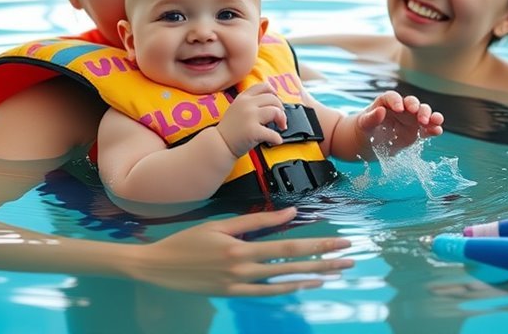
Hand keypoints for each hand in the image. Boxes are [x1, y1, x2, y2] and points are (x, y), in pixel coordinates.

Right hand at [128, 207, 354, 295]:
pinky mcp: (232, 294)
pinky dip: (288, 288)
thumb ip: (255, 221)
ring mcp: (238, 283)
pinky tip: (307, 284)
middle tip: (349, 257)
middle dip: (324, 259)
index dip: (316, 243)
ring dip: (313, 274)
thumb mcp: (219, 225)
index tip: (339, 241)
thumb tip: (289, 214)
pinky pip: (266, 293)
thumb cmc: (188, 241)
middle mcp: (243, 266)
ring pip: (283, 279)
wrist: (158, 266)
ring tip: (336, 272)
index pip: (288, 244)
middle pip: (292, 262)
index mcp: (240, 245)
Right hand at [216, 82, 286, 156]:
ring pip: (275, 111)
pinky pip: (272, 133)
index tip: (276, 101)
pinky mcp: (253, 131)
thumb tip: (272, 104)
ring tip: (281, 126)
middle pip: (272, 99)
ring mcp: (249, 117)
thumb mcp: (236, 109)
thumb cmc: (230, 130)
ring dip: (282, 119)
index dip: (273, 93)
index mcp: (243, 98)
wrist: (219, 144)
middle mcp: (246, 104)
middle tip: (280, 118)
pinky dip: (277, 138)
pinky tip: (276, 140)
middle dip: (281, 109)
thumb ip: (250, 103)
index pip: (263, 86)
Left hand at [356, 90, 443, 149]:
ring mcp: (410, 119)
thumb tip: (380, 110)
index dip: (397, 101)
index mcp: (386, 102)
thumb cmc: (364, 128)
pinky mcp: (415, 132)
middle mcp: (401, 108)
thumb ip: (371, 118)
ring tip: (436, 121)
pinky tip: (438, 130)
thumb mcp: (364, 124)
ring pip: (423, 114)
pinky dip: (433, 129)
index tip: (400, 109)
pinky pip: (426, 129)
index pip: (393, 97)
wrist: (368, 142)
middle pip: (413, 103)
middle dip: (419, 109)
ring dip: (431, 116)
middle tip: (421, 117)